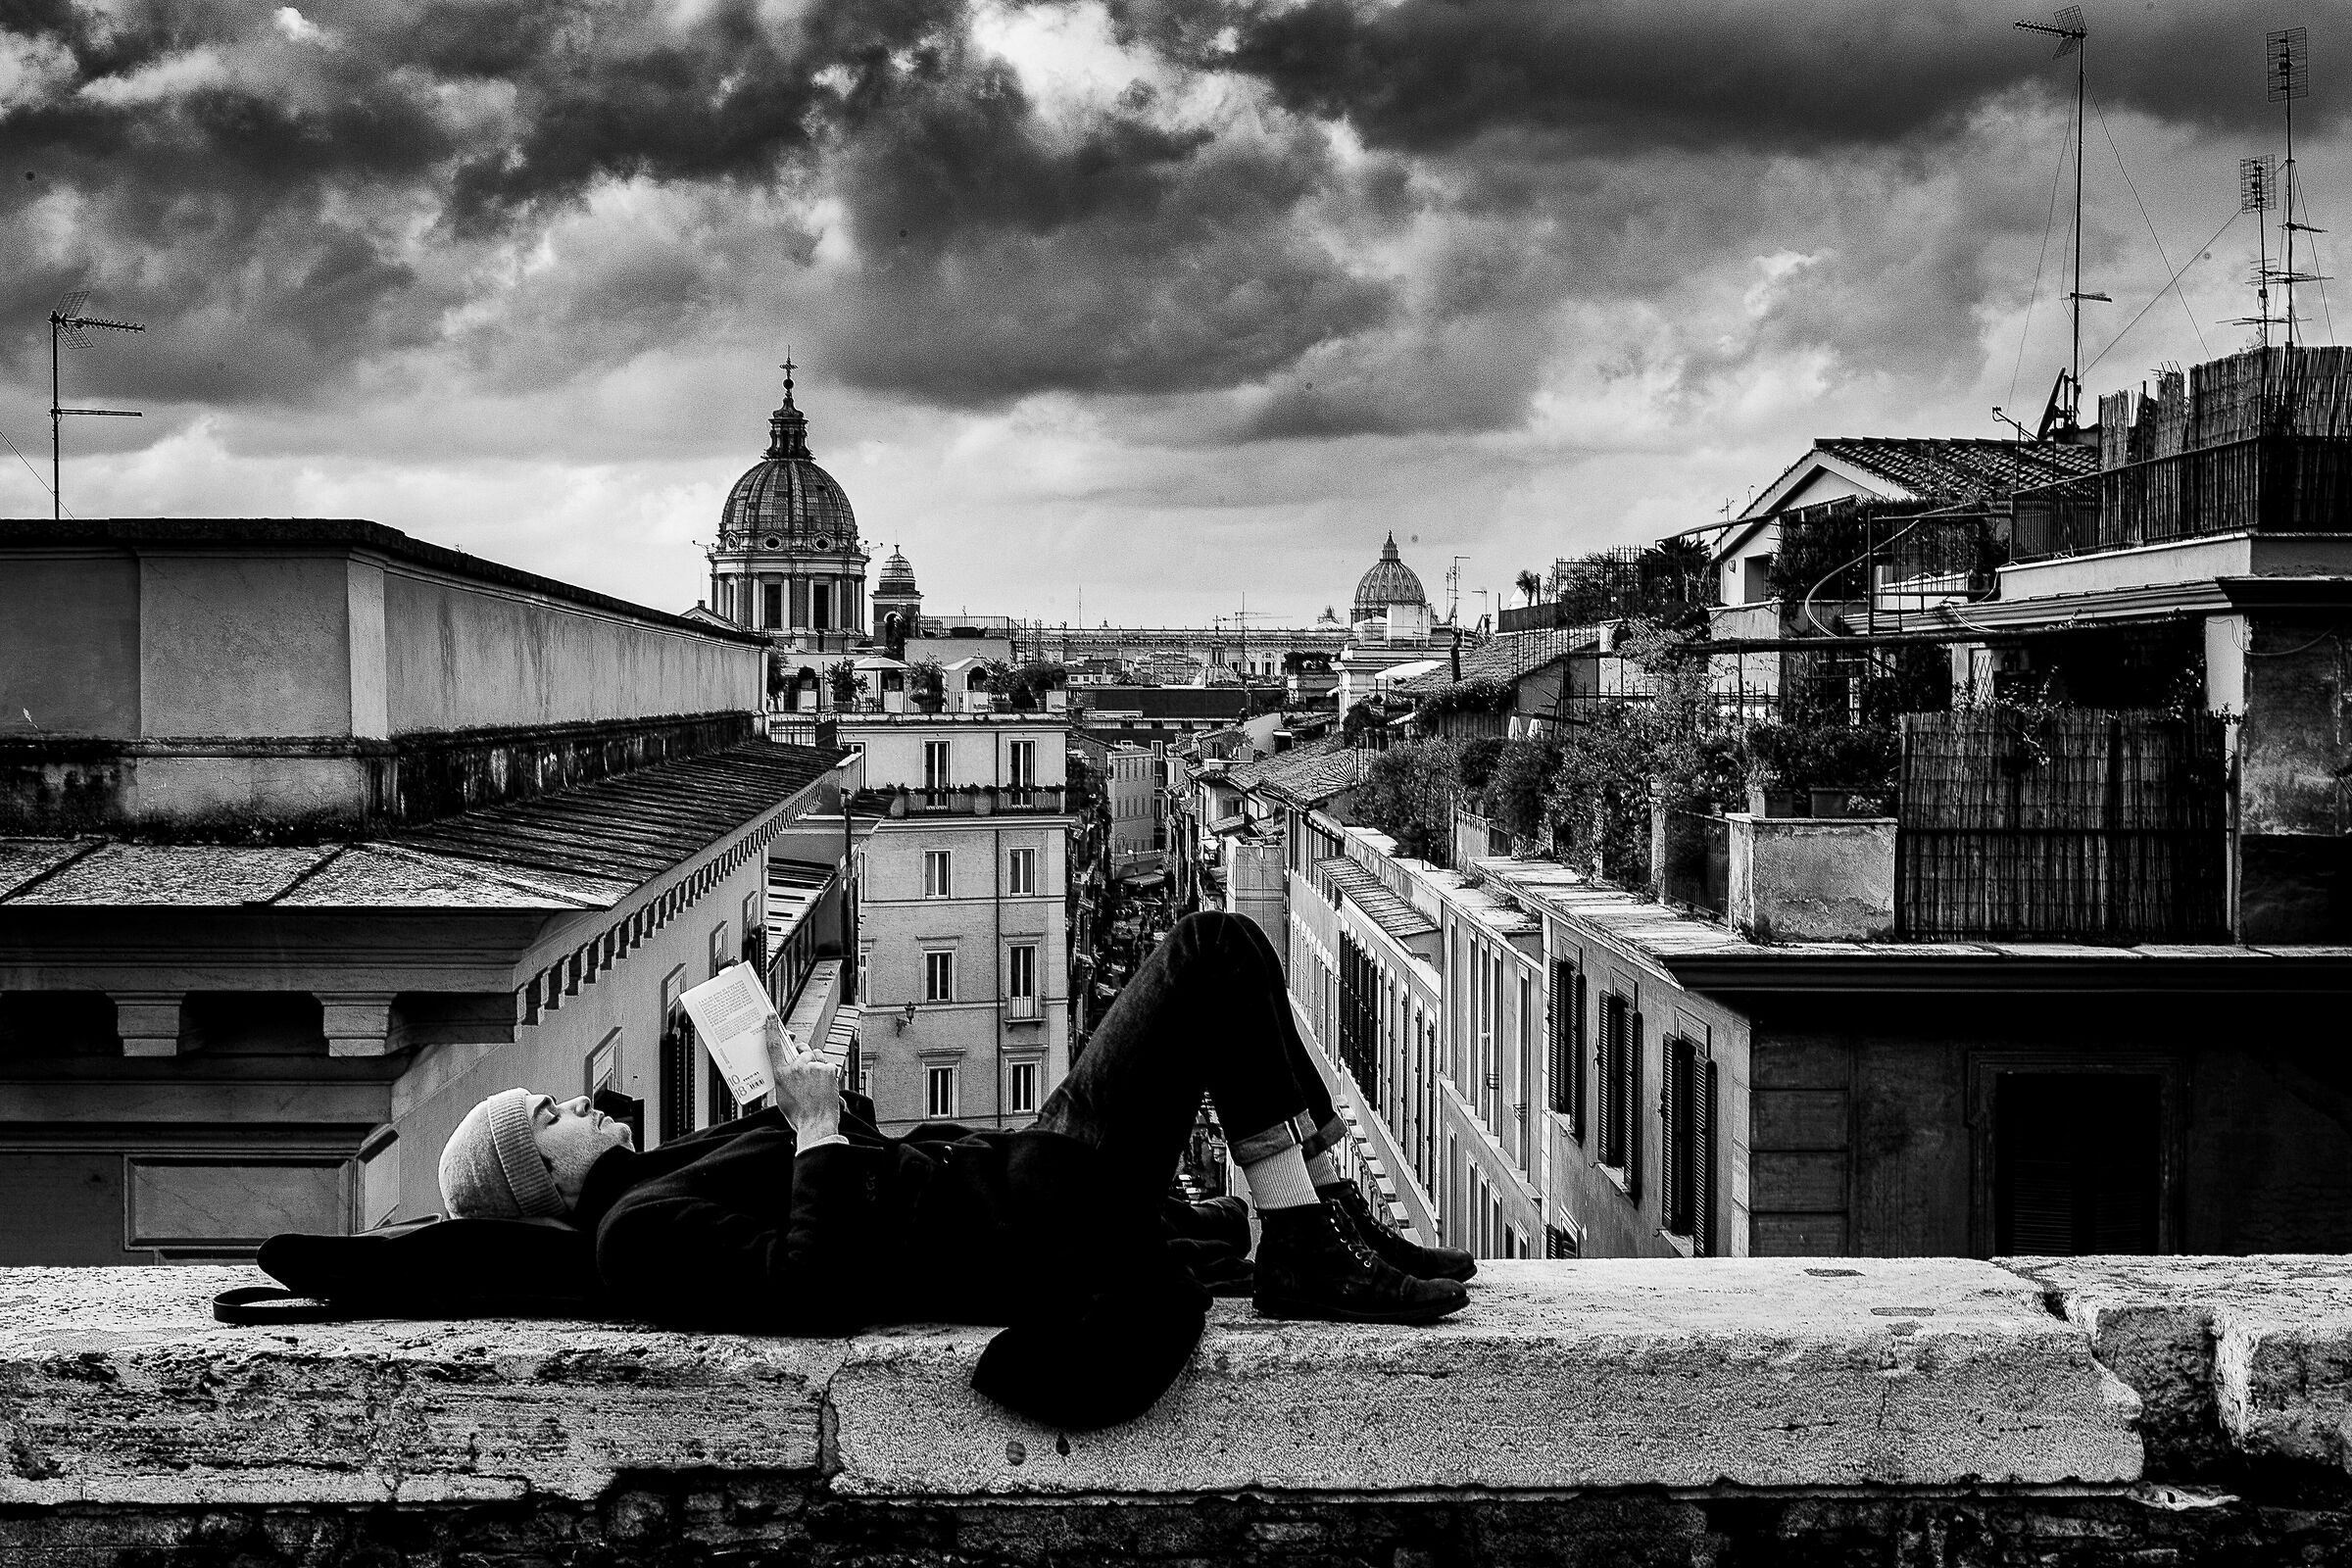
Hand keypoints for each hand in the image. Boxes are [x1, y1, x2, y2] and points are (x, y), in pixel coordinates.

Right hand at [766, 1018, 842, 1142]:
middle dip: (803, 1054)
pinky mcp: (827, 1068)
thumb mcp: (781, 1097)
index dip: (772, 1029)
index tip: (772, 1017)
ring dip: (816, 1063)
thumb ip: (783, 1080)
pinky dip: (827, 1071)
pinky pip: (827, 1063)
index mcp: (781, 1074)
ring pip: (815, 1056)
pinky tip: (826, 1084)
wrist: (816, 1123)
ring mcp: (812, 1067)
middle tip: (806, 1068)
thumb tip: (786, 1074)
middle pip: (800, 1050)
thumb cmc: (799, 1115)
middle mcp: (796, 1067)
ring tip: (816, 1081)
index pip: (774, 1046)